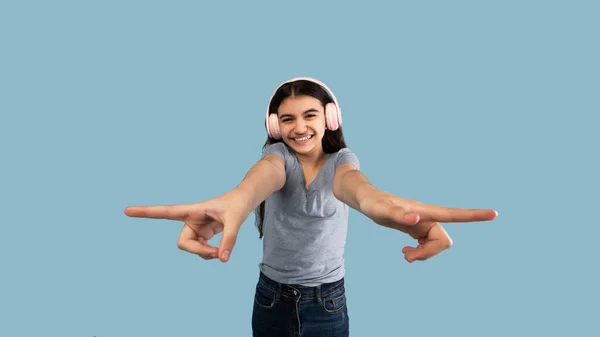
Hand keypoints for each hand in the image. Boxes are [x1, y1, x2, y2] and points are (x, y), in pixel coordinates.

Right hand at [124, 190, 251, 261]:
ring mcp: (196, 229)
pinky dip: (211, 254)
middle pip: (183, 243)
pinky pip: (201, 251)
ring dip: (205, 254)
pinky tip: (221, 250)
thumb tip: (222, 259)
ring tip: (222, 250)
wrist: (244, 201)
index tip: (127, 210)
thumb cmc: (237, 205)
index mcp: (192, 210)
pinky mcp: (203, 235)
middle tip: (216, 253)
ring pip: (192, 249)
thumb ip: (229, 239)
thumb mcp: (235, 220)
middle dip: (197, 251)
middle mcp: (190, 220)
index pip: (166, 212)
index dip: (146, 212)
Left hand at [359, 190, 496, 261]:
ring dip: (422, 255)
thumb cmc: (373, 203)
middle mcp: (428, 217)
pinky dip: (419, 253)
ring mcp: (424, 223)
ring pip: (437, 246)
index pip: (453, 214)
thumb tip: (416, 219)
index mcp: (424, 211)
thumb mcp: (380, 210)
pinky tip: (406, 251)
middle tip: (405, 255)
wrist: (368, 200)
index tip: (494, 213)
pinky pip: (428, 246)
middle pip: (444, 241)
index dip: (474, 216)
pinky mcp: (419, 229)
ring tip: (404, 254)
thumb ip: (397, 214)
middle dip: (429, 254)